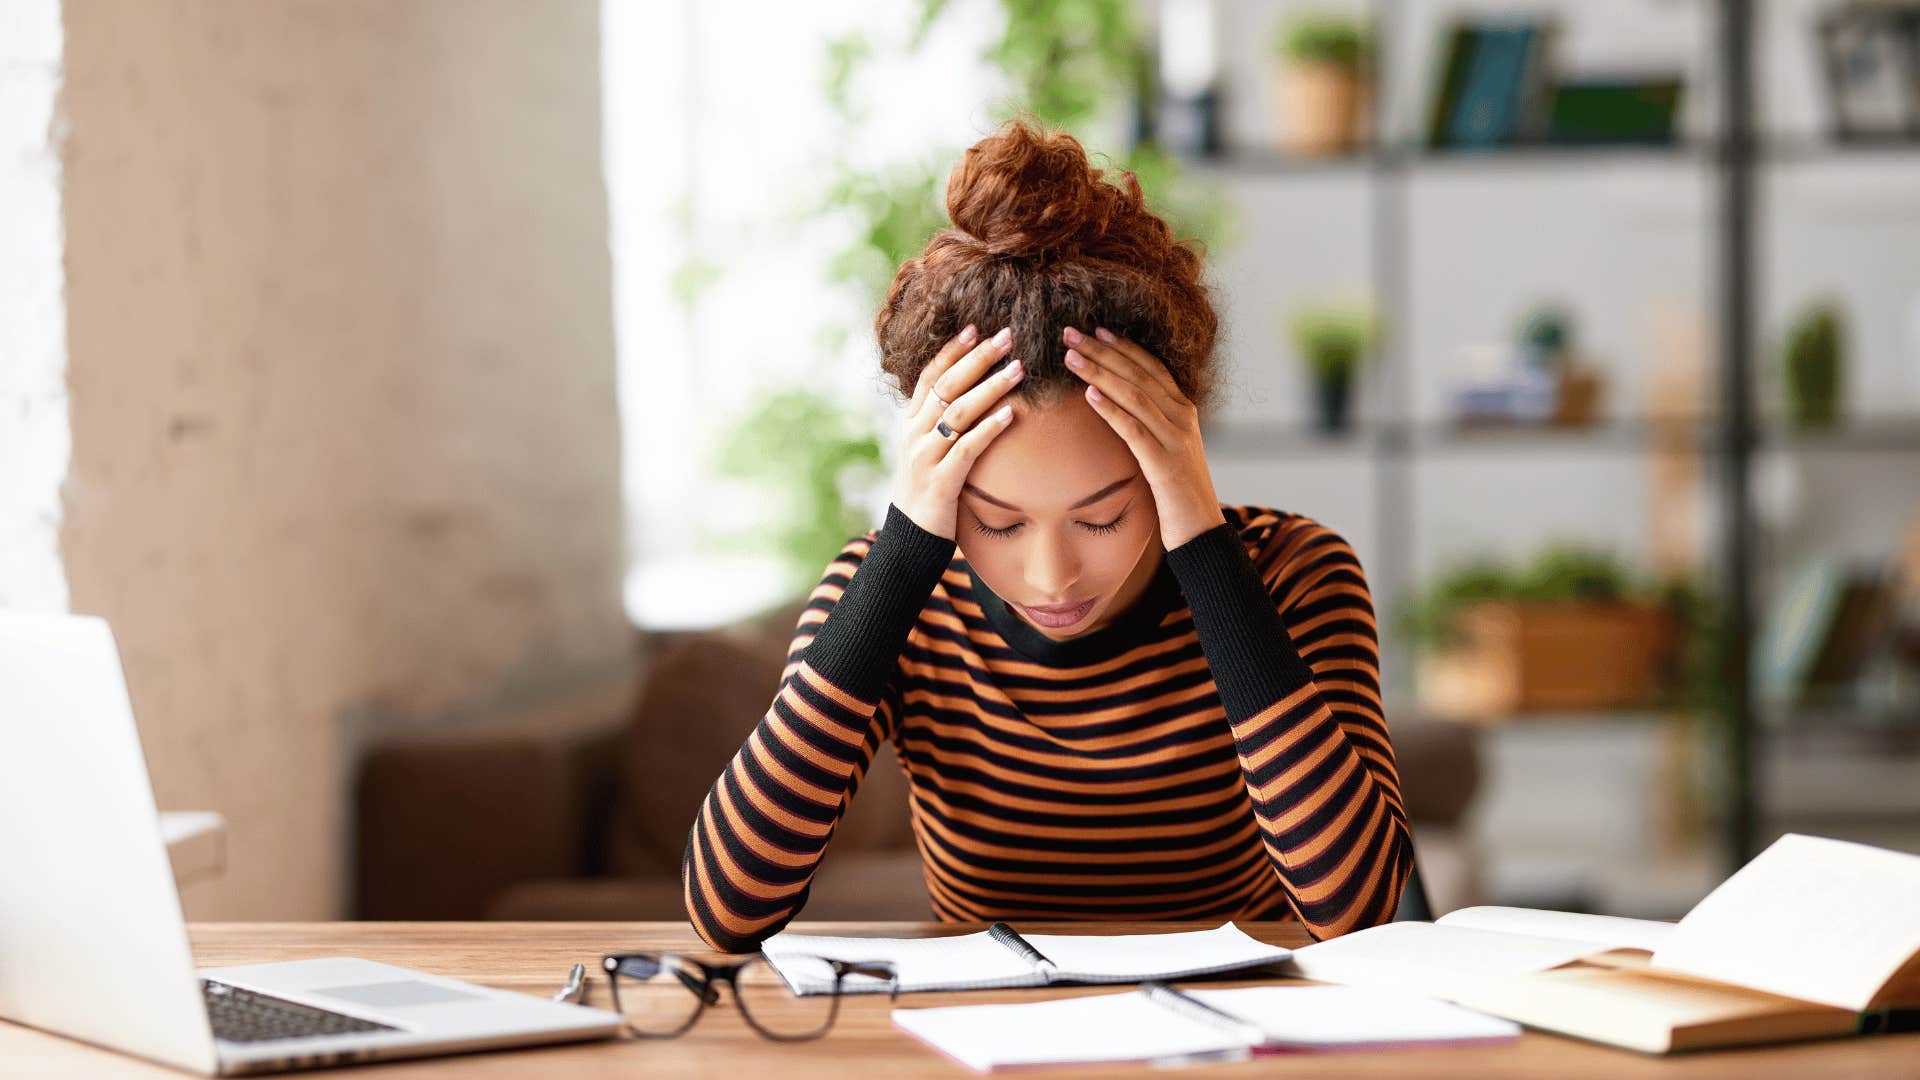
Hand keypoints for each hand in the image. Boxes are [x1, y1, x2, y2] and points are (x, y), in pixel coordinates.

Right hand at [891, 324, 1023, 538]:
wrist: (910, 539)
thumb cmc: (929, 492)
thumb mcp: (930, 451)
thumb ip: (945, 424)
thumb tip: (974, 394)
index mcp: (911, 423)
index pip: (930, 376)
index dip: (952, 351)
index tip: (976, 328)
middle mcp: (914, 435)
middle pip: (947, 386)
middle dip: (978, 359)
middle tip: (1007, 336)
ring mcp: (925, 457)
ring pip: (958, 412)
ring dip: (991, 388)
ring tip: (1019, 369)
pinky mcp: (940, 482)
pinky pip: (967, 449)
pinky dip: (989, 429)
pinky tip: (1011, 415)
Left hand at [1063, 326, 1225, 548]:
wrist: (1202, 530)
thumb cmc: (1177, 492)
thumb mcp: (1165, 450)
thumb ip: (1149, 424)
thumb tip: (1116, 405)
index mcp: (1183, 410)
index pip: (1151, 367)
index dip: (1123, 346)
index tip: (1096, 329)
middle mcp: (1182, 417)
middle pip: (1138, 374)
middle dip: (1102, 351)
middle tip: (1070, 332)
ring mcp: (1176, 439)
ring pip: (1135, 395)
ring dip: (1100, 373)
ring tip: (1071, 357)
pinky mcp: (1165, 464)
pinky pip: (1135, 430)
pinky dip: (1111, 410)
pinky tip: (1089, 396)